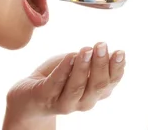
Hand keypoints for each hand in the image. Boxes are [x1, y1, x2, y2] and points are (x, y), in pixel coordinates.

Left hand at [4, 43, 124, 127]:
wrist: (27, 96)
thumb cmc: (57, 78)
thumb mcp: (78, 67)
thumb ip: (92, 62)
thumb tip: (109, 51)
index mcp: (95, 92)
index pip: (111, 82)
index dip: (117, 68)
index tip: (120, 52)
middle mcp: (84, 101)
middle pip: (97, 85)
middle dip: (100, 64)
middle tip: (101, 45)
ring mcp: (64, 103)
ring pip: (77, 87)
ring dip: (83, 67)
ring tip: (86, 49)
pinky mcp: (45, 98)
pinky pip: (55, 84)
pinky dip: (64, 70)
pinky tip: (69, 57)